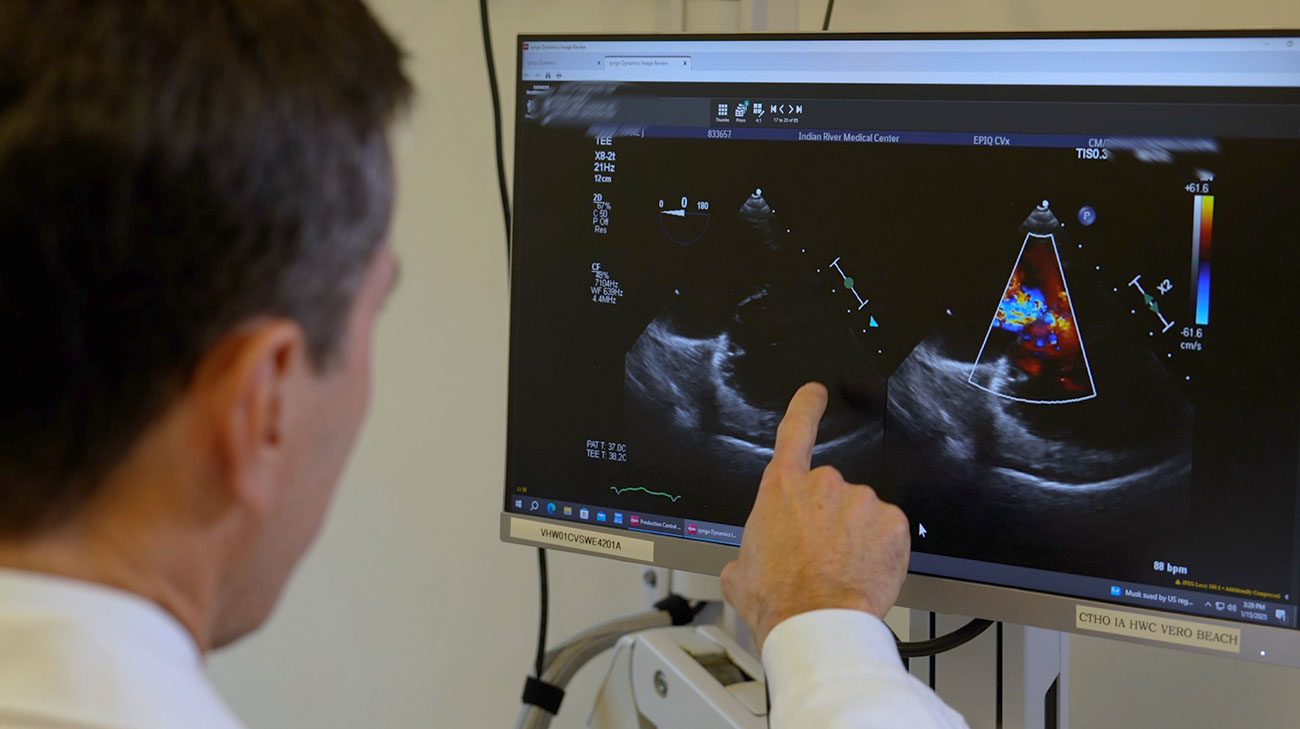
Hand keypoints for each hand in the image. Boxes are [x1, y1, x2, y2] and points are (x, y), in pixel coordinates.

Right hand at [720, 382, 910, 649]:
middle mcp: (822, 485)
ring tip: (840, 571)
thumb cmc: (778, 600)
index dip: (806, 407)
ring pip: (861, 514)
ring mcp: (860, 501)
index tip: (815, 394)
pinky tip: (863, 572)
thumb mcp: (738, 574)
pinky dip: (880, 550)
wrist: (816, 624)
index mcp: (781, 489)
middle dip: (829, 518)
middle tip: (819, 556)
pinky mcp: (891, 522)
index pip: (795, 432)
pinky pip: (887, 531)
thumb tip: (745, 565)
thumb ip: (746, 553)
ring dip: (855, 536)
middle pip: (830, 492)